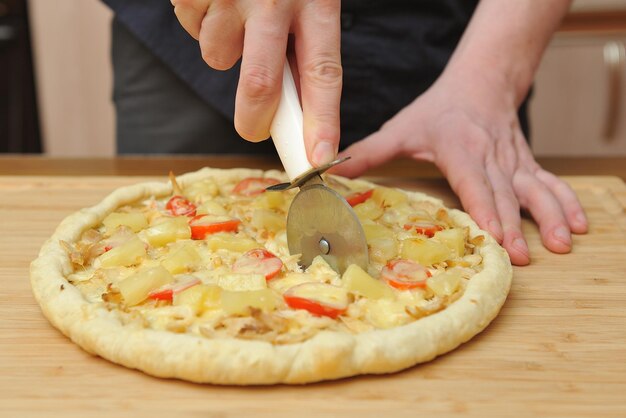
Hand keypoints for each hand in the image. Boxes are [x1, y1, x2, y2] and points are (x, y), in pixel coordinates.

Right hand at [171, 0, 341, 165]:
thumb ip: (304, 41)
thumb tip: (295, 108)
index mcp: (317, 0)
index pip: (323, 73)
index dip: (322, 121)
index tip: (318, 159)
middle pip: (259, 85)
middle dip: (254, 121)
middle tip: (252, 129)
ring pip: (218, 57)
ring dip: (225, 49)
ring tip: (237, 11)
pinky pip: (194, 29)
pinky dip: (203, 22)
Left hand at [333, 66, 587, 265]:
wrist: (480, 81)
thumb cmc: (437, 109)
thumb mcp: (401, 127)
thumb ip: (369, 151)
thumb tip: (332, 169)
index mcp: (460, 148)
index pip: (474, 181)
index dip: (485, 207)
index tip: (493, 233)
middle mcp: (491, 155)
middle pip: (505, 193)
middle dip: (515, 225)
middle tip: (522, 258)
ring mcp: (513, 160)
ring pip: (534, 188)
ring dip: (549, 215)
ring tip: (560, 244)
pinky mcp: (527, 163)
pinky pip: (549, 182)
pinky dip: (566, 203)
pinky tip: (577, 225)